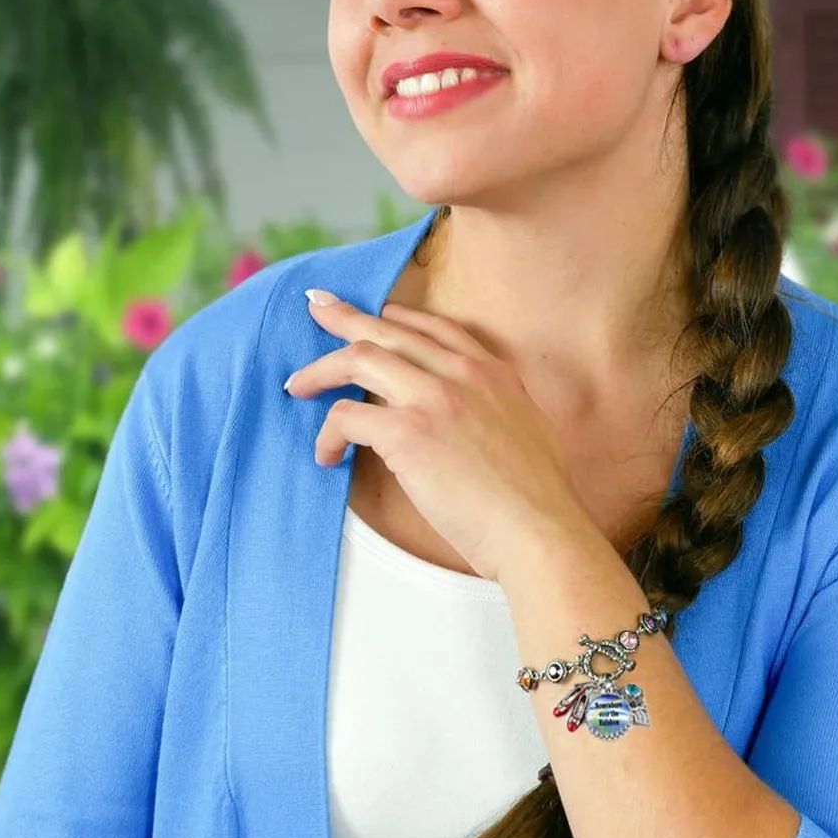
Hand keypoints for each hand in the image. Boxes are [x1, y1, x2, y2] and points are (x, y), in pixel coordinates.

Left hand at [284, 292, 598, 582]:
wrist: (539, 530)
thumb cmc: (538, 499)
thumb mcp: (530, 429)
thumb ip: (499, 410)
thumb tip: (478, 419)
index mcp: (493, 372)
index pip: (435, 328)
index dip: (400, 318)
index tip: (375, 314)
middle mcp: (462, 374)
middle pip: (389, 332)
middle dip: (346, 317)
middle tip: (317, 308)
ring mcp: (433, 398)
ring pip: (359, 359)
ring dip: (321, 371)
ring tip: (298, 386)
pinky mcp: (406, 432)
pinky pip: (346, 416)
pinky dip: (327, 434)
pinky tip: (327, 456)